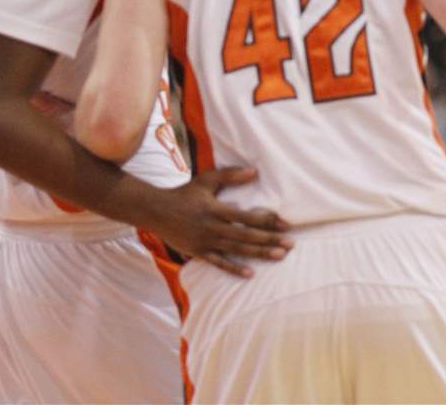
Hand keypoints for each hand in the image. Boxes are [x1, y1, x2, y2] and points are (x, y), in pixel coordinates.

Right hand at [150, 166, 292, 276]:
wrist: (155, 211)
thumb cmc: (184, 193)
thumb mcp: (206, 180)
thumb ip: (230, 175)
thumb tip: (255, 171)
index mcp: (216, 209)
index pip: (247, 217)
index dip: (268, 221)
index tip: (286, 225)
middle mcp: (212, 227)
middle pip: (246, 236)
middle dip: (270, 240)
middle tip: (291, 244)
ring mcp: (205, 241)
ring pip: (237, 250)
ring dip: (259, 254)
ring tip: (279, 256)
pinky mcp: (198, 252)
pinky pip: (218, 263)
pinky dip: (234, 268)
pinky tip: (250, 274)